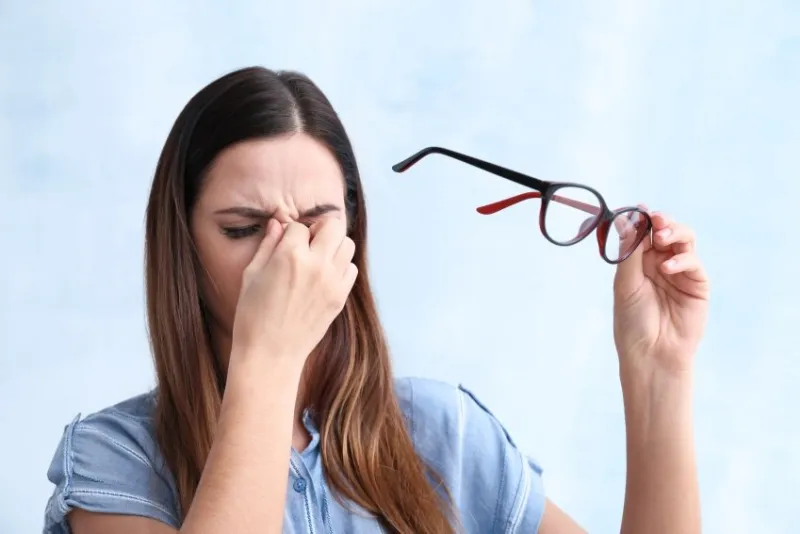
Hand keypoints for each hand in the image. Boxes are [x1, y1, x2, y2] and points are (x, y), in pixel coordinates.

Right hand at [231, 217, 356, 365]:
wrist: (270, 354)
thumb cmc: (253, 315)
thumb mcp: (251, 275)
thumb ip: (267, 245)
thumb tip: (277, 223)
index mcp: (290, 256)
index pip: (299, 226)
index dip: (290, 232)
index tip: (284, 244)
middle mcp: (316, 265)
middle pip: (332, 225)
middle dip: (319, 229)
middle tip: (307, 242)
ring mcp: (332, 281)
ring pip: (347, 244)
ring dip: (333, 245)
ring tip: (317, 259)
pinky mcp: (340, 297)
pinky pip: (351, 269)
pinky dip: (341, 267)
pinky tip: (324, 276)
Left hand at [612, 210, 709, 375]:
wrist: (650, 354)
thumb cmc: (632, 322)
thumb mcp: (625, 284)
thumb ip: (629, 253)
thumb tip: (627, 220)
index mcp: (639, 262)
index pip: (644, 233)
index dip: (642, 219)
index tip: (639, 208)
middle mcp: (660, 264)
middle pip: (666, 231)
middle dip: (662, 221)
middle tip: (655, 218)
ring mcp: (680, 273)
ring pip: (684, 241)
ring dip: (674, 232)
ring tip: (662, 236)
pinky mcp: (698, 285)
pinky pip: (693, 263)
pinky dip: (681, 260)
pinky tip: (667, 267)